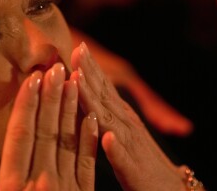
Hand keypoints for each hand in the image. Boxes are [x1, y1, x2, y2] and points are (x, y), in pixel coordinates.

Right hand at [0, 63, 98, 190]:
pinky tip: (92, 117)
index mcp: (12, 188)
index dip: (27, 104)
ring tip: (75, 80)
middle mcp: (40, 184)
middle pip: (46, 132)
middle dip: (52, 96)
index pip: (20, 136)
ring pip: (69, 142)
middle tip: (57, 65)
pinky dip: (90, 139)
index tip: (33, 77)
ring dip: (72, 109)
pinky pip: (88, 164)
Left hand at [70, 43, 185, 190]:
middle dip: (89, 73)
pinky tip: (107, 139)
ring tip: (79, 82)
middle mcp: (127, 126)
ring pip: (110, 121)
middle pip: (105, 96)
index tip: (75, 45)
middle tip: (76, 49)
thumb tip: (87, 99)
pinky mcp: (134, 171)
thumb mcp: (123, 135)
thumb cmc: (142, 166)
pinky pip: (123, 159)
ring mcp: (131, 146)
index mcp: (122, 118)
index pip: (104, 88)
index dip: (89, 67)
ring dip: (94, 101)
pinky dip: (115, 149)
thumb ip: (107, 116)